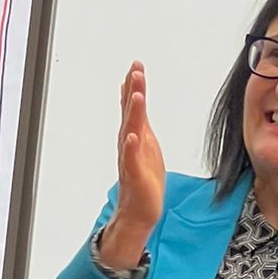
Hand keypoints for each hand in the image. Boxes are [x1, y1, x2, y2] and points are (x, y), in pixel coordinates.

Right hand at [97, 61, 165, 271]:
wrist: (139, 212)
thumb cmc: (144, 182)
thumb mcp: (147, 147)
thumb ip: (142, 126)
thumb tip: (139, 107)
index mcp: (136, 137)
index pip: (133, 108)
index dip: (134, 87)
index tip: (135, 66)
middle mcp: (130, 145)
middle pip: (130, 114)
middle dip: (132, 91)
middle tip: (135, 70)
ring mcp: (131, 160)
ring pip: (130, 131)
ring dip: (132, 113)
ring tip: (135, 94)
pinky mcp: (135, 176)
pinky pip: (131, 160)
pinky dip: (130, 147)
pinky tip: (131, 136)